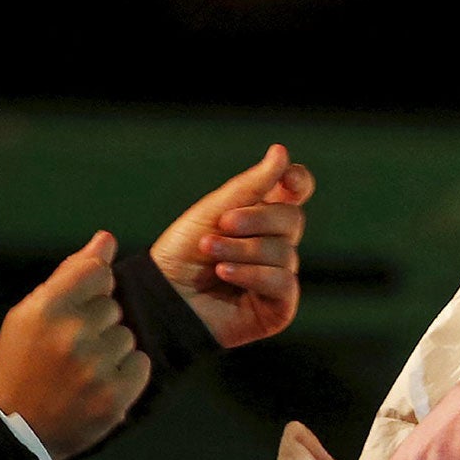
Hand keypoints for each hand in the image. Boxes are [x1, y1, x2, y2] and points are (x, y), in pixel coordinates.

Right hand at [0, 231, 149, 459]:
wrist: (12, 428)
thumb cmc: (21, 363)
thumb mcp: (30, 313)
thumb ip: (71, 273)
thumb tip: (106, 239)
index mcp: (46, 309)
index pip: (97, 271)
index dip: (91, 288)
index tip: (76, 309)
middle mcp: (71, 335)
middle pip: (113, 306)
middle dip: (97, 323)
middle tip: (70, 350)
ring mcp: (95, 368)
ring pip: (127, 336)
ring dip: (111, 350)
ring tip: (82, 369)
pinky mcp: (114, 396)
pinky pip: (141, 364)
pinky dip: (126, 373)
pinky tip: (99, 383)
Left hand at [150, 143, 312, 347]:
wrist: (161, 296)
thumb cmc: (182, 252)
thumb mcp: (214, 211)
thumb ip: (251, 185)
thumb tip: (281, 152)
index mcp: (262, 217)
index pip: (296, 193)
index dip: (298, 182)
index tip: (285, 179)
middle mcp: (275, 245)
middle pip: (292, 219)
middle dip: (256, 220)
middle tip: (222, 224)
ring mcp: (278, 277)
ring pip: (285, 252)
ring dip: (242, 250)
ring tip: (211, 254)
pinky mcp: (278, 308)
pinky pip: (283, 282)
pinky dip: (253, 274)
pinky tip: (225, 273)